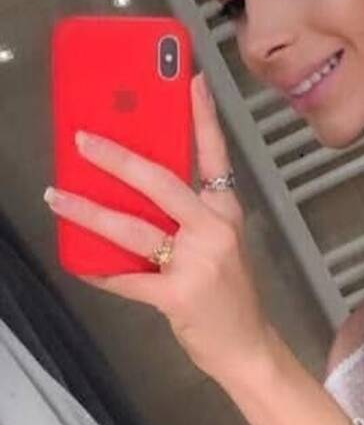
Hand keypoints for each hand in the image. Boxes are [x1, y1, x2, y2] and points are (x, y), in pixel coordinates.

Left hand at [44, 71, 271, 382]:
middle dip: (116, 159)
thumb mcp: (218, 244)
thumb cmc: (228, 293)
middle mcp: (215, 231)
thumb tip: (130, 187)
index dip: (202, 115)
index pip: (215, 155)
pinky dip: (99, 271)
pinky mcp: (178, 296)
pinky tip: (79, 261)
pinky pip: (127, 278)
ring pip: (132, 229)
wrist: (247, 346)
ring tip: (56, 195)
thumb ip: (184, 215)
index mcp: (226, 212)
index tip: (189, 77)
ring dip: (87, 211)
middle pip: (160, 183)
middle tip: (82, 140)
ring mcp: (198, 263)